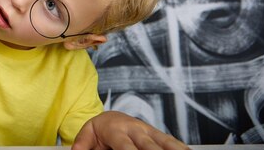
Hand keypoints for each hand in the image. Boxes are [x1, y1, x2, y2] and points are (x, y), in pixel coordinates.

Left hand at [72, 111, 190, 149]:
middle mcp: (136, 130)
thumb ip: (82, 145)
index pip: (125, 145)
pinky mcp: (159, 135)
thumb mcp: (87, 135)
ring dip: (174, 149)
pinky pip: (172, 141)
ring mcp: (149, 132)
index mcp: (116, 130)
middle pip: (149, 145)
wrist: (111, 116)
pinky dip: (181, 147)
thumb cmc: (99, 130)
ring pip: (165, 141)